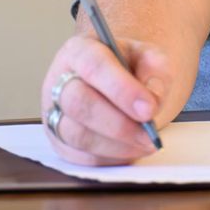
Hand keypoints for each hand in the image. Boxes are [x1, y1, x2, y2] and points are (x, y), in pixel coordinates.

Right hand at [39, 34, 173, 165]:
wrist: (119, 81)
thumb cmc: (130, 68)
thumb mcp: (148, 57)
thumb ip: (155, 70)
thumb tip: (152, 100)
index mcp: (79, 51)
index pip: (93, 66)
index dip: (121, 89)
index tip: (149, 109)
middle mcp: (59, 80)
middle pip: (78, 103)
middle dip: (118, 124)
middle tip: (149, 134)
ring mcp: (54, 113)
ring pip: (77, 135)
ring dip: (116, 145)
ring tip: (145, 142)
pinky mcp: (60, 142)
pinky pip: (82, 157)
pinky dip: (111, 158)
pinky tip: (132, 149)